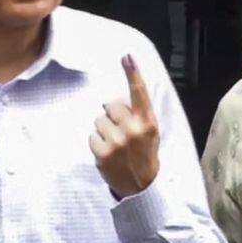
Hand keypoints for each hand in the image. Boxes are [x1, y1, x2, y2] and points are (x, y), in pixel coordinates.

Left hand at [89, 55, 159, 198]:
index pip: (139, 93)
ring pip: (99, 120)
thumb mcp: (150, 132)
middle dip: (112, 114)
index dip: (133, 73)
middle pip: (111, 105)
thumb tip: (114, 100)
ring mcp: (117, 142)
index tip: (126, 57)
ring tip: (115, 144)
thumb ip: (137, 114)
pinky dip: (97, 143)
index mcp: (147, 122)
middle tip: (120, 130)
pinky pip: (92, 136)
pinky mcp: (103, 153)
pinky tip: (108, 153)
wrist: (141, 186)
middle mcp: (133, 129)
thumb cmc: (144, 153)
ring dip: (104, 130)